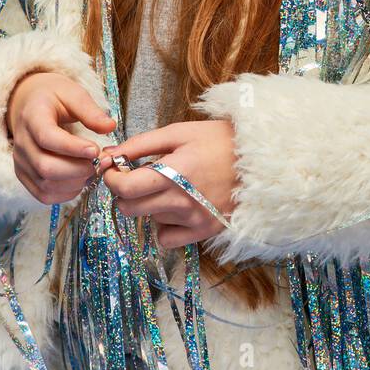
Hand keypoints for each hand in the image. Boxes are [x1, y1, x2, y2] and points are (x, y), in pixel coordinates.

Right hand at [6, 71, 115, 205]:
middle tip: (99, 162)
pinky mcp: (24, 176)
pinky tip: (80, 179)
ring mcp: (21, 162)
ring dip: (75, 182)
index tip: (96, 149)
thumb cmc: (53, 98)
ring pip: (46, 184)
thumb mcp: (72, 93)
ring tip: (92, 168)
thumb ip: (90, 110)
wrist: (29, 105)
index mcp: (32, 117)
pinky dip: (66, 193)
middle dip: (78, 169)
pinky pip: (44, 195)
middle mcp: (21, 142)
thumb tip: (110, 127)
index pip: (47, 138)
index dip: (73, 148)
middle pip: (46, 167)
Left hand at [99, 120, 237, 249]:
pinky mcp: (204, 232)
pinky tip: (176, 207)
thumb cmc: (217, 140)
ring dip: (149, 205)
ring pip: (148, 220)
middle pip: (130, 209)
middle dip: (124, 192)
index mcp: (176, 172)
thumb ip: (141, 144)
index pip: (126, 188)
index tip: (114, 169)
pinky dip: (164, 225)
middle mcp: (183, 201)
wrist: (260, 158)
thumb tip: (109, 155)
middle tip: (137, 177)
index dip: (112, 178)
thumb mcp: (179, 132)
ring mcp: (194, 220)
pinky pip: (166, 238)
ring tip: (169, 186)